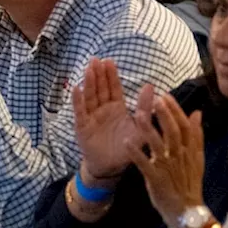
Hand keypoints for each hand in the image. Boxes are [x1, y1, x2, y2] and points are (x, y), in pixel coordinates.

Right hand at [73, 59, 144, 183]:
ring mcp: (91, 117)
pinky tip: (76, 88)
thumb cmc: (126, 148)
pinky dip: (77, 100)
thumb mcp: (140, 128)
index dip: (111, 75)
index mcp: (117, 108)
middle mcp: (102, 109)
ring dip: (88, 82)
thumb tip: (151, 86)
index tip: (109, 61)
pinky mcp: (82, 127)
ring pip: (90, 96)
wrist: (111, 168)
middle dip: (98, 74)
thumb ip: (144, 107)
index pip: (113, 88)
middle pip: (100, 88)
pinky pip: (80, 112)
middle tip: (96, 59)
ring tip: (89, 69)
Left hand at [126, 91, 205, 226]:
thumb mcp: (197, 158)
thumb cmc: (188, 182)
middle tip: (155, 99)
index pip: (184, 126)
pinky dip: (137, 154)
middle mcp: (179, 157)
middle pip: (173, 132)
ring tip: (139, 114)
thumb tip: (197, 112)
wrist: (186, 212)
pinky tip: (127, 142)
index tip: (165, 95)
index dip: (175, 110)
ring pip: (158, 145)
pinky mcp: (156, 179)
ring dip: (149, 130)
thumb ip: (196, 135)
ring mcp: (167, 168)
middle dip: (165, 115)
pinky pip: (145, 165)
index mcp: (188, 150)